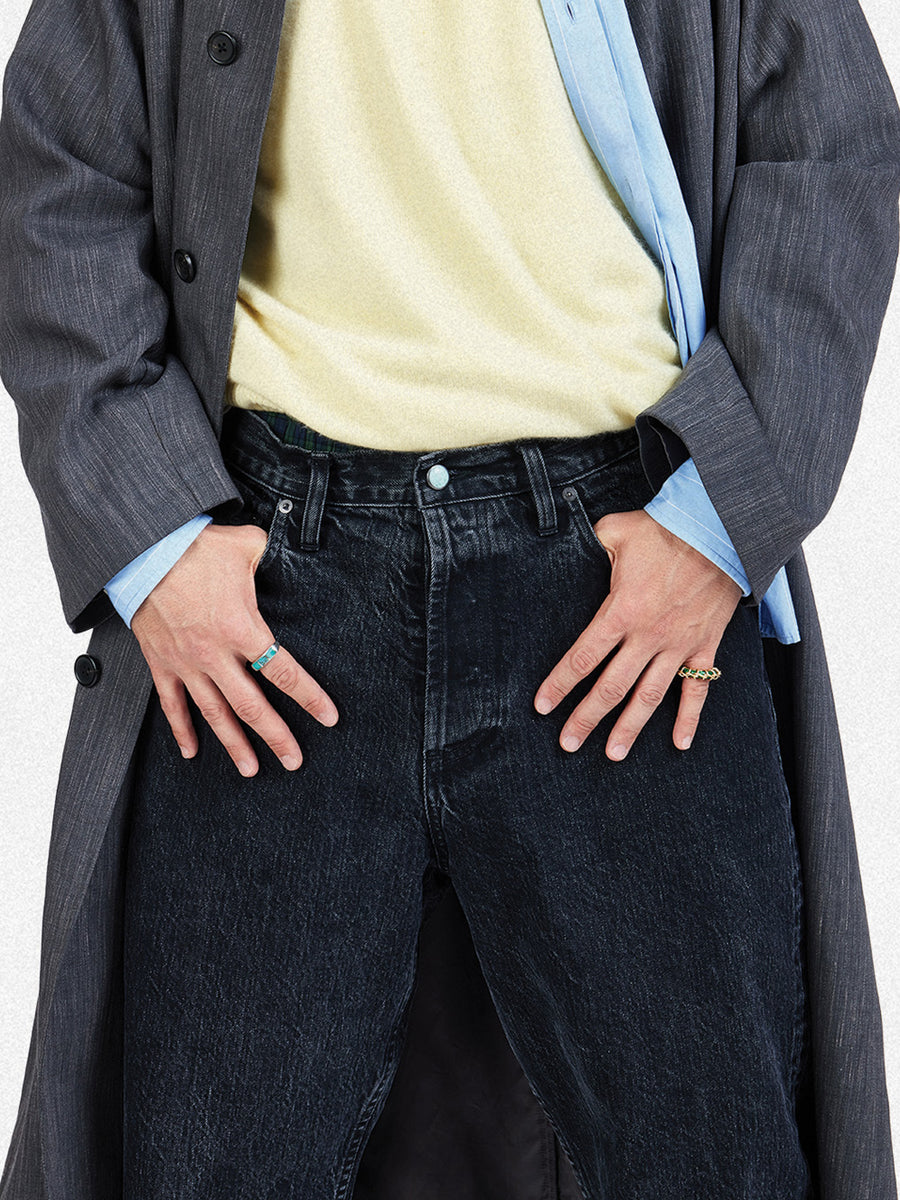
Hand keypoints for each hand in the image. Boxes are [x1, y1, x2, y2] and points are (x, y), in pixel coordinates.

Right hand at [130, 522, 337, 776]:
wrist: (142, 552)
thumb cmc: (195, 547)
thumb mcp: (246, 546)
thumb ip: (271, 557)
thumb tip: (285, 556)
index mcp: (241, 628)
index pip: (283, 671)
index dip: (309, 697)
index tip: (328, 717)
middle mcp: (215, 654)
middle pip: (252, 706)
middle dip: (276, 736)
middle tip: (294, 760)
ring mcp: (186, 663)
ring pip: (214, 714)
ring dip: (234, 744)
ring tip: (251, 769)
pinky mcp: (161, 663)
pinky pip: (172, 704)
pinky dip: (181, 730)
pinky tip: (192, 752)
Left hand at [533, 509, 742, 759]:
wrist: (721, 531)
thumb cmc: (665, 530)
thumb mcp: (615, 531)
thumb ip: (590, 545)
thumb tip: (569, 546)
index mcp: (620, 612)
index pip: (582, 657)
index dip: (560, 684)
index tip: (542, 706)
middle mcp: (647, 636)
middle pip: (610, 687)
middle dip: (586, 718)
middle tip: (568, 743)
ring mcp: (677, 646)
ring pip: (649, 697)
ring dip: (630, 728)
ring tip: (612, 754)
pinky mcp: (704, 647)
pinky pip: (697, 690)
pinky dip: (690, 718)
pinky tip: (680, 743)